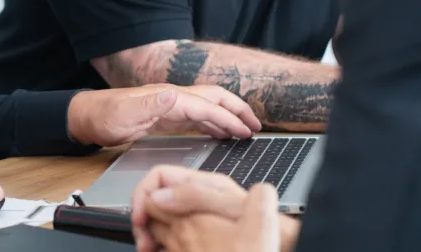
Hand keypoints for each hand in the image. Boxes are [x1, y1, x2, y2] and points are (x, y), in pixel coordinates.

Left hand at [66, 84, 261, 145]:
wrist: (87, 117)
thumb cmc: (104, 116)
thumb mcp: (123, 113)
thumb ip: (148, 104)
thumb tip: (173, 94)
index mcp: (168, 97)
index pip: (207, 106)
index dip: (229, 117)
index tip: (247, 130)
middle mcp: (172, 98)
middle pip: (213, 99)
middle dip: (237, 110)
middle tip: (256, 126)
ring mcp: (169, 106)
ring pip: (207, 108)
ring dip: (228, 117)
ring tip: (245, 131)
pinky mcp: (165, 116)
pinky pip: (196, 118)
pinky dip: (212, 124)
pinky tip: (219, 133)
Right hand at [144, 183, 280, 251]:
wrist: (281, 241)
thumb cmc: (263, 222)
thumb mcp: (227, 205)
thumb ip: (194, 196)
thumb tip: (160, 195)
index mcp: (201, 182)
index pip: (159, 176)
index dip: (143, 193)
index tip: (139, 215)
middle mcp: (195, 195)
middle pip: (155, 197)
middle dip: (142, 216)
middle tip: (142, 239)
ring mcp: (196, 214)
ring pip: (159, 217)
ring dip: (149, 232)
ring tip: (149, 248)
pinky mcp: (198, 232)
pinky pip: (169, 234)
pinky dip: (161, 243)